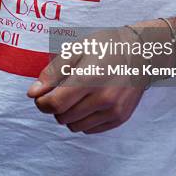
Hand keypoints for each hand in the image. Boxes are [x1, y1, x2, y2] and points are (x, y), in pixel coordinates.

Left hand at [26, 26, 157, 133]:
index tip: (41, 96)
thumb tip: (33, 93)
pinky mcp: (120, 117)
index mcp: (89, 79)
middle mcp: (103, 98)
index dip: (42, 103)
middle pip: (63, 117)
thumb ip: (53, 73)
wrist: (142, 52)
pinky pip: (90, 129)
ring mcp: (113, 110)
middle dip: (54, 107)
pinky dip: (83, 120)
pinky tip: (88, 103)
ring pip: (75, 126)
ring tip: (75, 97)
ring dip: (68, 115)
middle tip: (59, 92)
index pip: (55, 104)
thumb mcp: (76, 50)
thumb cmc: (106, 46)